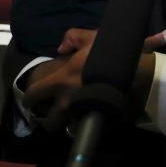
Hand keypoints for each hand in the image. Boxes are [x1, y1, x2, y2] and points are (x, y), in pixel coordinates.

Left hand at [24, 26, 165, 129]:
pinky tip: (89, 117)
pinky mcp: (98, 120)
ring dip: (67, 125)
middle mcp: (67, 101)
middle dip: (47, 120)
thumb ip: (71, 38)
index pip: (33, 95)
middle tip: (52, 114)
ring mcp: (83, 113)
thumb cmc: (110, 52)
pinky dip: (86, 124)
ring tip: (71, 118)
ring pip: (67, 130)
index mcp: (60, 81)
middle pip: (48, 123)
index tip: (30, 100)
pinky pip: (87, 129)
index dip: (28, 99)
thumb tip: (61, 48)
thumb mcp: (91, 36)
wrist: (137, 70)